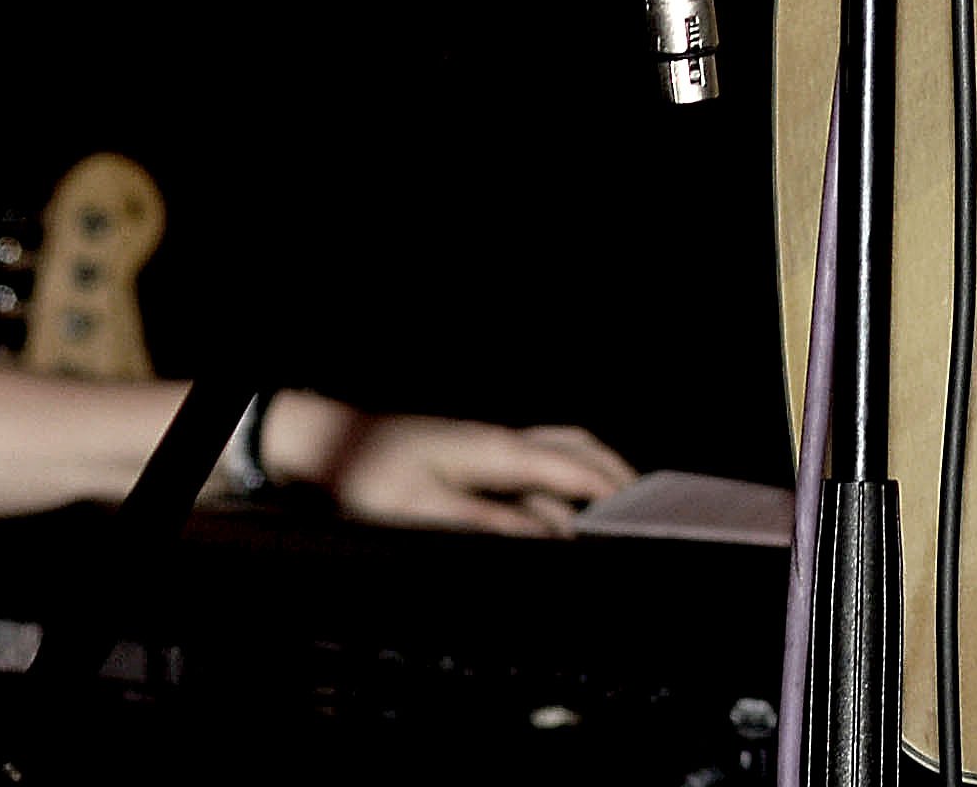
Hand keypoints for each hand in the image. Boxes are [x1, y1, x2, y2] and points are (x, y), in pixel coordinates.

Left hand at [277, 400, 632, 537]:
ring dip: (591, 473)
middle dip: (616, 474)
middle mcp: (502, 441)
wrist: (329, 446)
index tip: (646, 515)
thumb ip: (491, 524)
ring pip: (559, 450)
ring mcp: (490, 445)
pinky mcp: (477, 456)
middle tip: (647, 508)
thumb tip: (549, 534)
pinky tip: (563, 506)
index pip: (573, 467)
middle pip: (577, 447)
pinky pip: (535, 463)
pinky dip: (562, 480)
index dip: (613, 491)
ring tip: (617, 507)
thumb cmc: (369, 479)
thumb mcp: (424, 513)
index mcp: (497, 451)